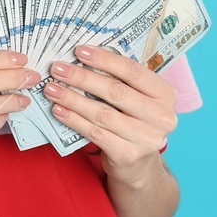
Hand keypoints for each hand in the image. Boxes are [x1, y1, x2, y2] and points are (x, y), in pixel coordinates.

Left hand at [42, 45, 178, 185]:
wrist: (138, 165)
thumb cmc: (132, 121)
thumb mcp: (136, 99)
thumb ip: (119, 80)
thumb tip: (82, 57)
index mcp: (165, 94)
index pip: (133, 71)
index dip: (104, 59)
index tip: (79, 51)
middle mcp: (162, 116)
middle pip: (115, 91)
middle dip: (82, 78)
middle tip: (57, 69)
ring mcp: (147, 138)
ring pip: (102, 113)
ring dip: (73, 99)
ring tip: (52, 89)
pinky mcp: (128, 155)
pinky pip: (95, 133)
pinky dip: (74, 120)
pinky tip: (58, 110)